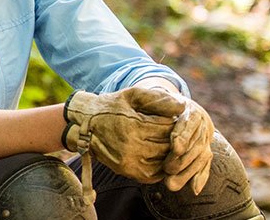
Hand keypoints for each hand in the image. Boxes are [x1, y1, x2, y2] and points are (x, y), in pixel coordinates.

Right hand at [62, 87, 179, 181]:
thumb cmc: (112, 107)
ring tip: (169, 142)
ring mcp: (129, 162)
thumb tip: (183, 106)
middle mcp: (131, 147)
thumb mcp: (132, 95)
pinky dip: (162, 166)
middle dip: (176, 139)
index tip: (175, 118)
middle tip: (176, 131)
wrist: (85, 125)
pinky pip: (155, 173)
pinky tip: (160, 154)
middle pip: (168, 146)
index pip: (168, 128)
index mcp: (133, 125)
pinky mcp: (128, 172)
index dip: (176, 122)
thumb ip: (157, 98)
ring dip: (171, 153)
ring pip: (164, 162)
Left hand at [148, 89, 213, 194]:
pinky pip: (205, 167)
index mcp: (190, 110)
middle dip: (182, 158)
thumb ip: (160, 100)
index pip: (189, 122)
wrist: (176, 107)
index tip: (175, 145)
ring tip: (170, 184)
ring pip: (201, 157)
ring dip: (187, 172)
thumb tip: (173, 102)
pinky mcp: (206, 152)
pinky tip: (194, 190)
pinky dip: (200, 178)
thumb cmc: (159, 103)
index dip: (183, 134)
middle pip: (196, 143)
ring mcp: (205, 139)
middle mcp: (202, 125)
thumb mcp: (157, 98)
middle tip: (168, 169)